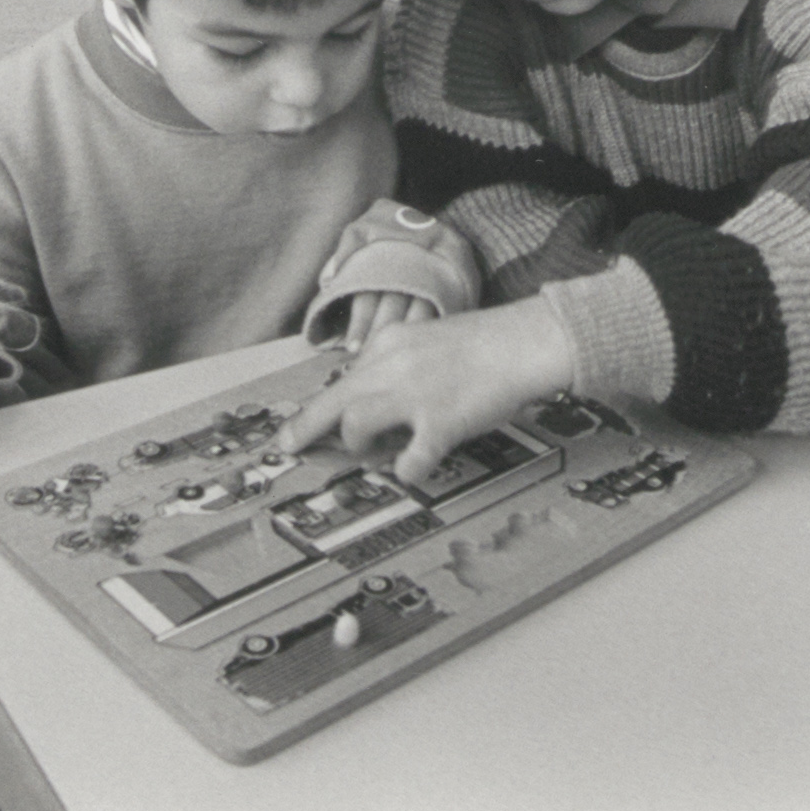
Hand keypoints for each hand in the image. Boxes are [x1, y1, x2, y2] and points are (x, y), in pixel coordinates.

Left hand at [278, 296, 577, 485]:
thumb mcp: (426, 341)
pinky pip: (408, 460)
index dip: (321, 407)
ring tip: (375, 452)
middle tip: (287, 448)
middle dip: (303, 429)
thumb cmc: (483, 343)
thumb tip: (372, 398)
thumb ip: (396, 364)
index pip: (342, 380)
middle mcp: (391, 367)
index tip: (304, 423)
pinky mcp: (438, 423)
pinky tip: (412, 466)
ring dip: (359, 446)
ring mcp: (412, 395)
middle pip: (331, 401)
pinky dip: (406, 469)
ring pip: (355, 426)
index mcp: (388, 345)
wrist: (523, 342)